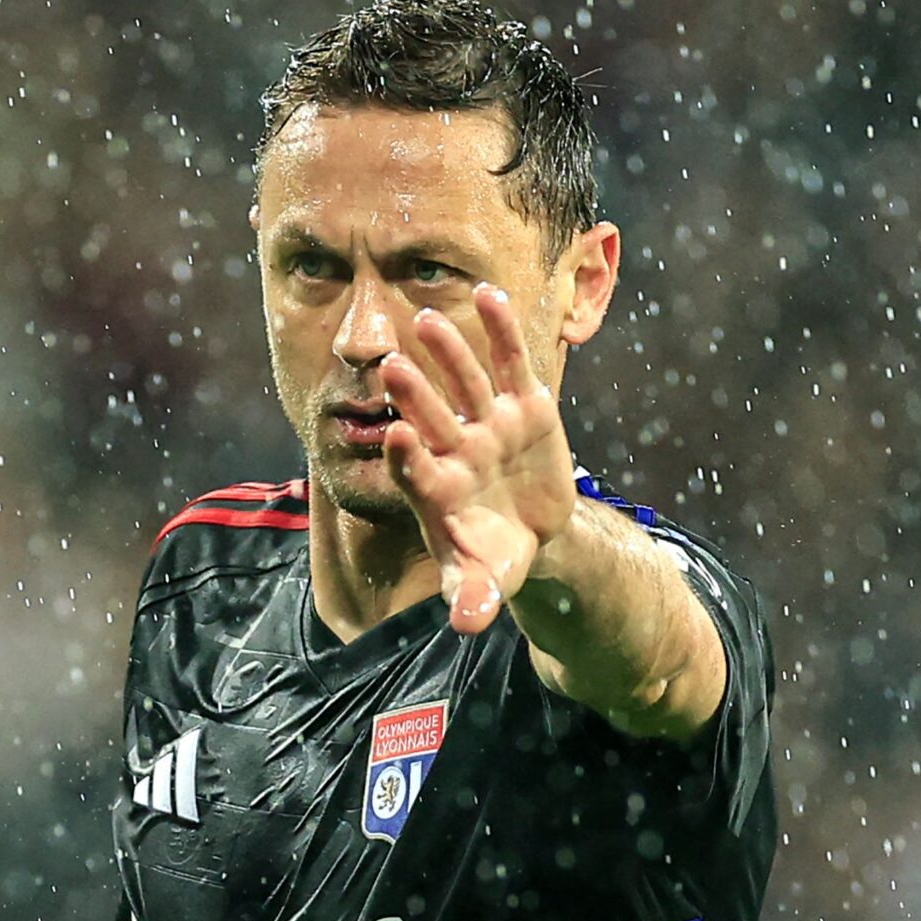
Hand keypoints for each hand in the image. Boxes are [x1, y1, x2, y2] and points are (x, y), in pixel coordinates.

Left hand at [379, 283, 578, 635]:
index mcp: (438, 493)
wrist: (530, 532)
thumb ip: (473, 600)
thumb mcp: (485, 584)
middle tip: (391, 370)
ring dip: (447, 353)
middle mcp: (456, 450)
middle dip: (414, 396)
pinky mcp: (523, 407)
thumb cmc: (492, 559)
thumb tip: (466, 626)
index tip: (394, 438)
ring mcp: (487, 425)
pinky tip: (488, 295)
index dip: (406, 457)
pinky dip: (501, 332)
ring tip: (426, 319)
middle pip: (431, 419)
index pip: (416, 473)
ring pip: (463, 383)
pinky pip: (509, 364)